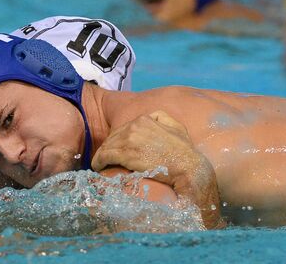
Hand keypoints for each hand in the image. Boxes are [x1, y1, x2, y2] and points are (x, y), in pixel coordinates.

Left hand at [92, 110, 223, 228]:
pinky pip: (105, 156)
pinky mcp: (126, 154)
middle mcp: (135, 126)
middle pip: (113, 137)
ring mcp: (129, 140)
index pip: (123, 129)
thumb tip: (153, 118)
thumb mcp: (176, 126)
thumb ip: (162, 118)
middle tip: (106, 159)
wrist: (187, 167)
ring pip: (107, 146)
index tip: (116, 150)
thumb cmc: (184, 151)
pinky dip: (99, 161)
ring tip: (99, 164)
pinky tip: (98, 167)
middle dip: (109, 148)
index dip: (118, 140)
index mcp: (145, 119)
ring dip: (102, 155)